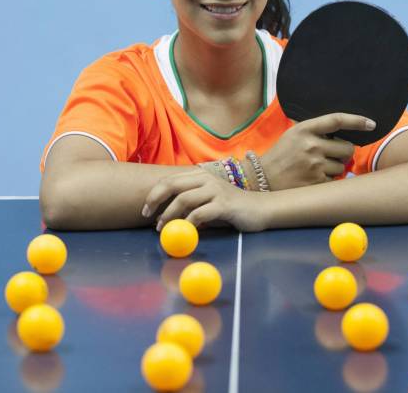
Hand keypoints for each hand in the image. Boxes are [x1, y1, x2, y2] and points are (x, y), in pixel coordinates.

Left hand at [142, 168, 267, 231]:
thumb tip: (162, 216)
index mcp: (201, 176)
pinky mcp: (224, 204)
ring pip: (183, 200)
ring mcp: (216, 190)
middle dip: (155, 200)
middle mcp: (207, 179)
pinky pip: (199, 214)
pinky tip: (186, 232)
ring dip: (169, 215)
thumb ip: (189, 204)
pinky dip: (188, 224)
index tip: (146, 209)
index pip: (170, 179)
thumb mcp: (208, 202)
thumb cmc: (232, 208)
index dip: (154, 194)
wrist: (261, 209)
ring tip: (163, 228)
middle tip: (147, 216)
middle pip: (172, 185)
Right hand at [259, 113, 374, 189]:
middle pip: (347, 147)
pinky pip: (334, 180)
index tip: (371, 124)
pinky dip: (328, 180)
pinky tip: (312, 178)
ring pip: (342, 166)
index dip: (357, 121)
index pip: (337, 120)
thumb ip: (315, 131)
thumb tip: (345, 132)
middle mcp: (311, 145)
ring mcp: (314, 165)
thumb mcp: (293, 134)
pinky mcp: (315, 183)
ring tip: (315, 168)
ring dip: (334, 168)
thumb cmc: (281, 155)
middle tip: (330, 155)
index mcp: (305, 129)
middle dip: (343, 152)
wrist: (261, 178)